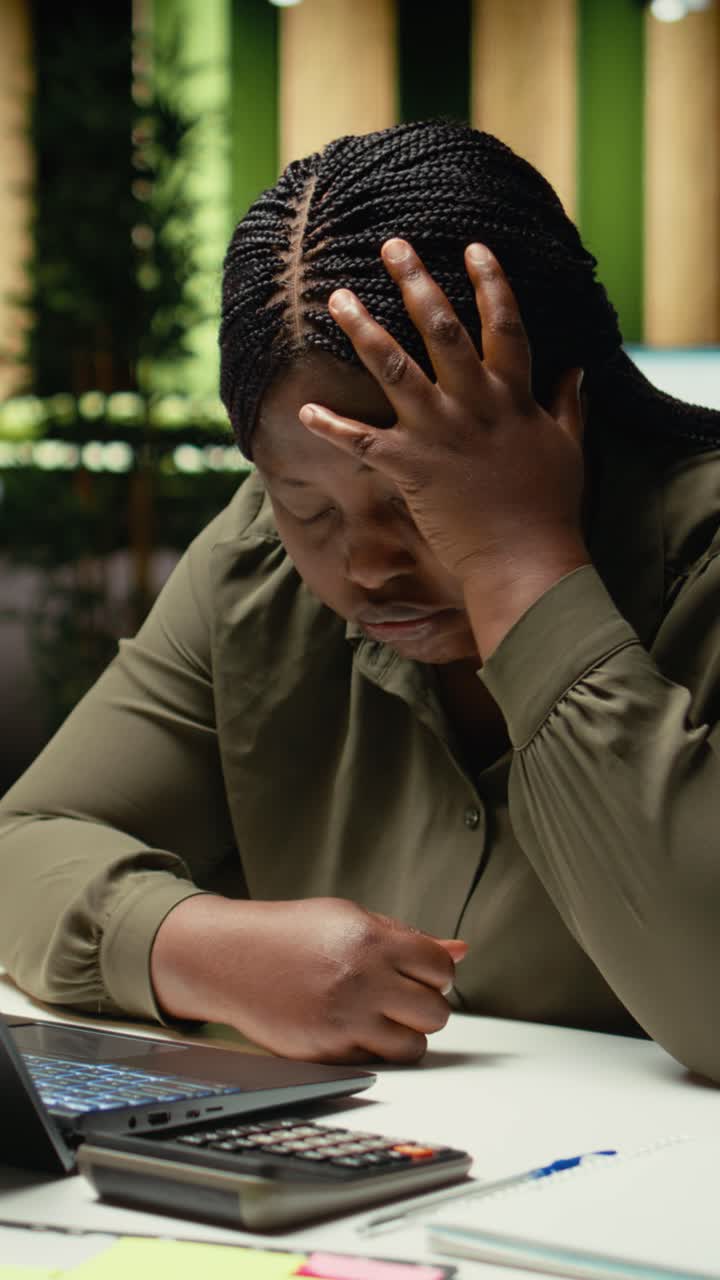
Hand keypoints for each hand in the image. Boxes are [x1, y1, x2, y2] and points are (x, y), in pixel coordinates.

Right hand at [150, 894, 466, 1063]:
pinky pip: (376, 1061)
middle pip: (436, 1013)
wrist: (230, 958)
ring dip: (405, 1033)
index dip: (438, 972)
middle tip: (403, 995)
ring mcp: (344, 1021)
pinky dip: (372, 1049)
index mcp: (371, 941)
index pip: (441, 968)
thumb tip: (459, 949)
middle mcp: (361, 981)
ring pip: (413, 1047)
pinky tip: (352, 1026)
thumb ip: (406, 936)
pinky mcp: (327, 1053)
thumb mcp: (350, 918)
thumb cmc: (290, 933)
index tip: (423, 972)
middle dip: (426, 1005)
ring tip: (382, 1014)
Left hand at [299, 239, 589, 654]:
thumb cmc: (551, 509)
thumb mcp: (568, 448)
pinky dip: (332, 427)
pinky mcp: (410, 466)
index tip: (472, 248)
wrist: (526, 561)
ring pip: (394, 368)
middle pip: (443, 328)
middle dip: (415, 282)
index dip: (490, 283)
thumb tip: (577, 369)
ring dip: (363, 330)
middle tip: (391, 246)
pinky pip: (362, 441)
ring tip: (336, 299)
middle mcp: (474, 404)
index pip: (505, 325)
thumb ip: (568, 405)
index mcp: (512, 397)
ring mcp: (439, 432)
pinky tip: (303, 410)